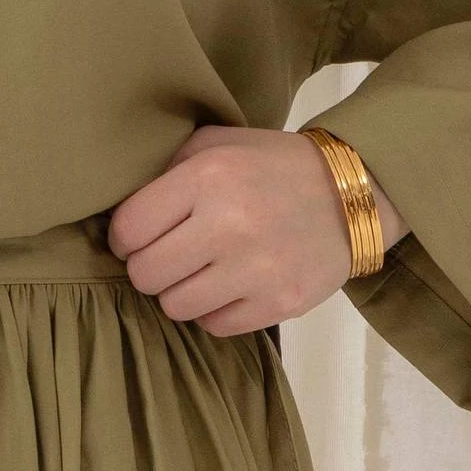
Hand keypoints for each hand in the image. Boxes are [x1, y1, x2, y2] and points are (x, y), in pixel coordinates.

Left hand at [106, 124, 407, 336]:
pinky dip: (215, 310)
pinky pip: (215, 326)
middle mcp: (230, 223)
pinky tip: (230, 286)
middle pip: (145, 275)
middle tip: (169, 256)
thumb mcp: (216, 144)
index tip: (137, 237)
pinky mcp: (281, 303)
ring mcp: (257, 269)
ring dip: (180, 292)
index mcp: (208, 177)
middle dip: (149, 267)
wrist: (353, 193)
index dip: (123, 238)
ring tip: (200, 271)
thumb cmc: (270, 166)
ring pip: (176, 306)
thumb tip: (118, 211)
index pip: (128, 228)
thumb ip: (165, 170)